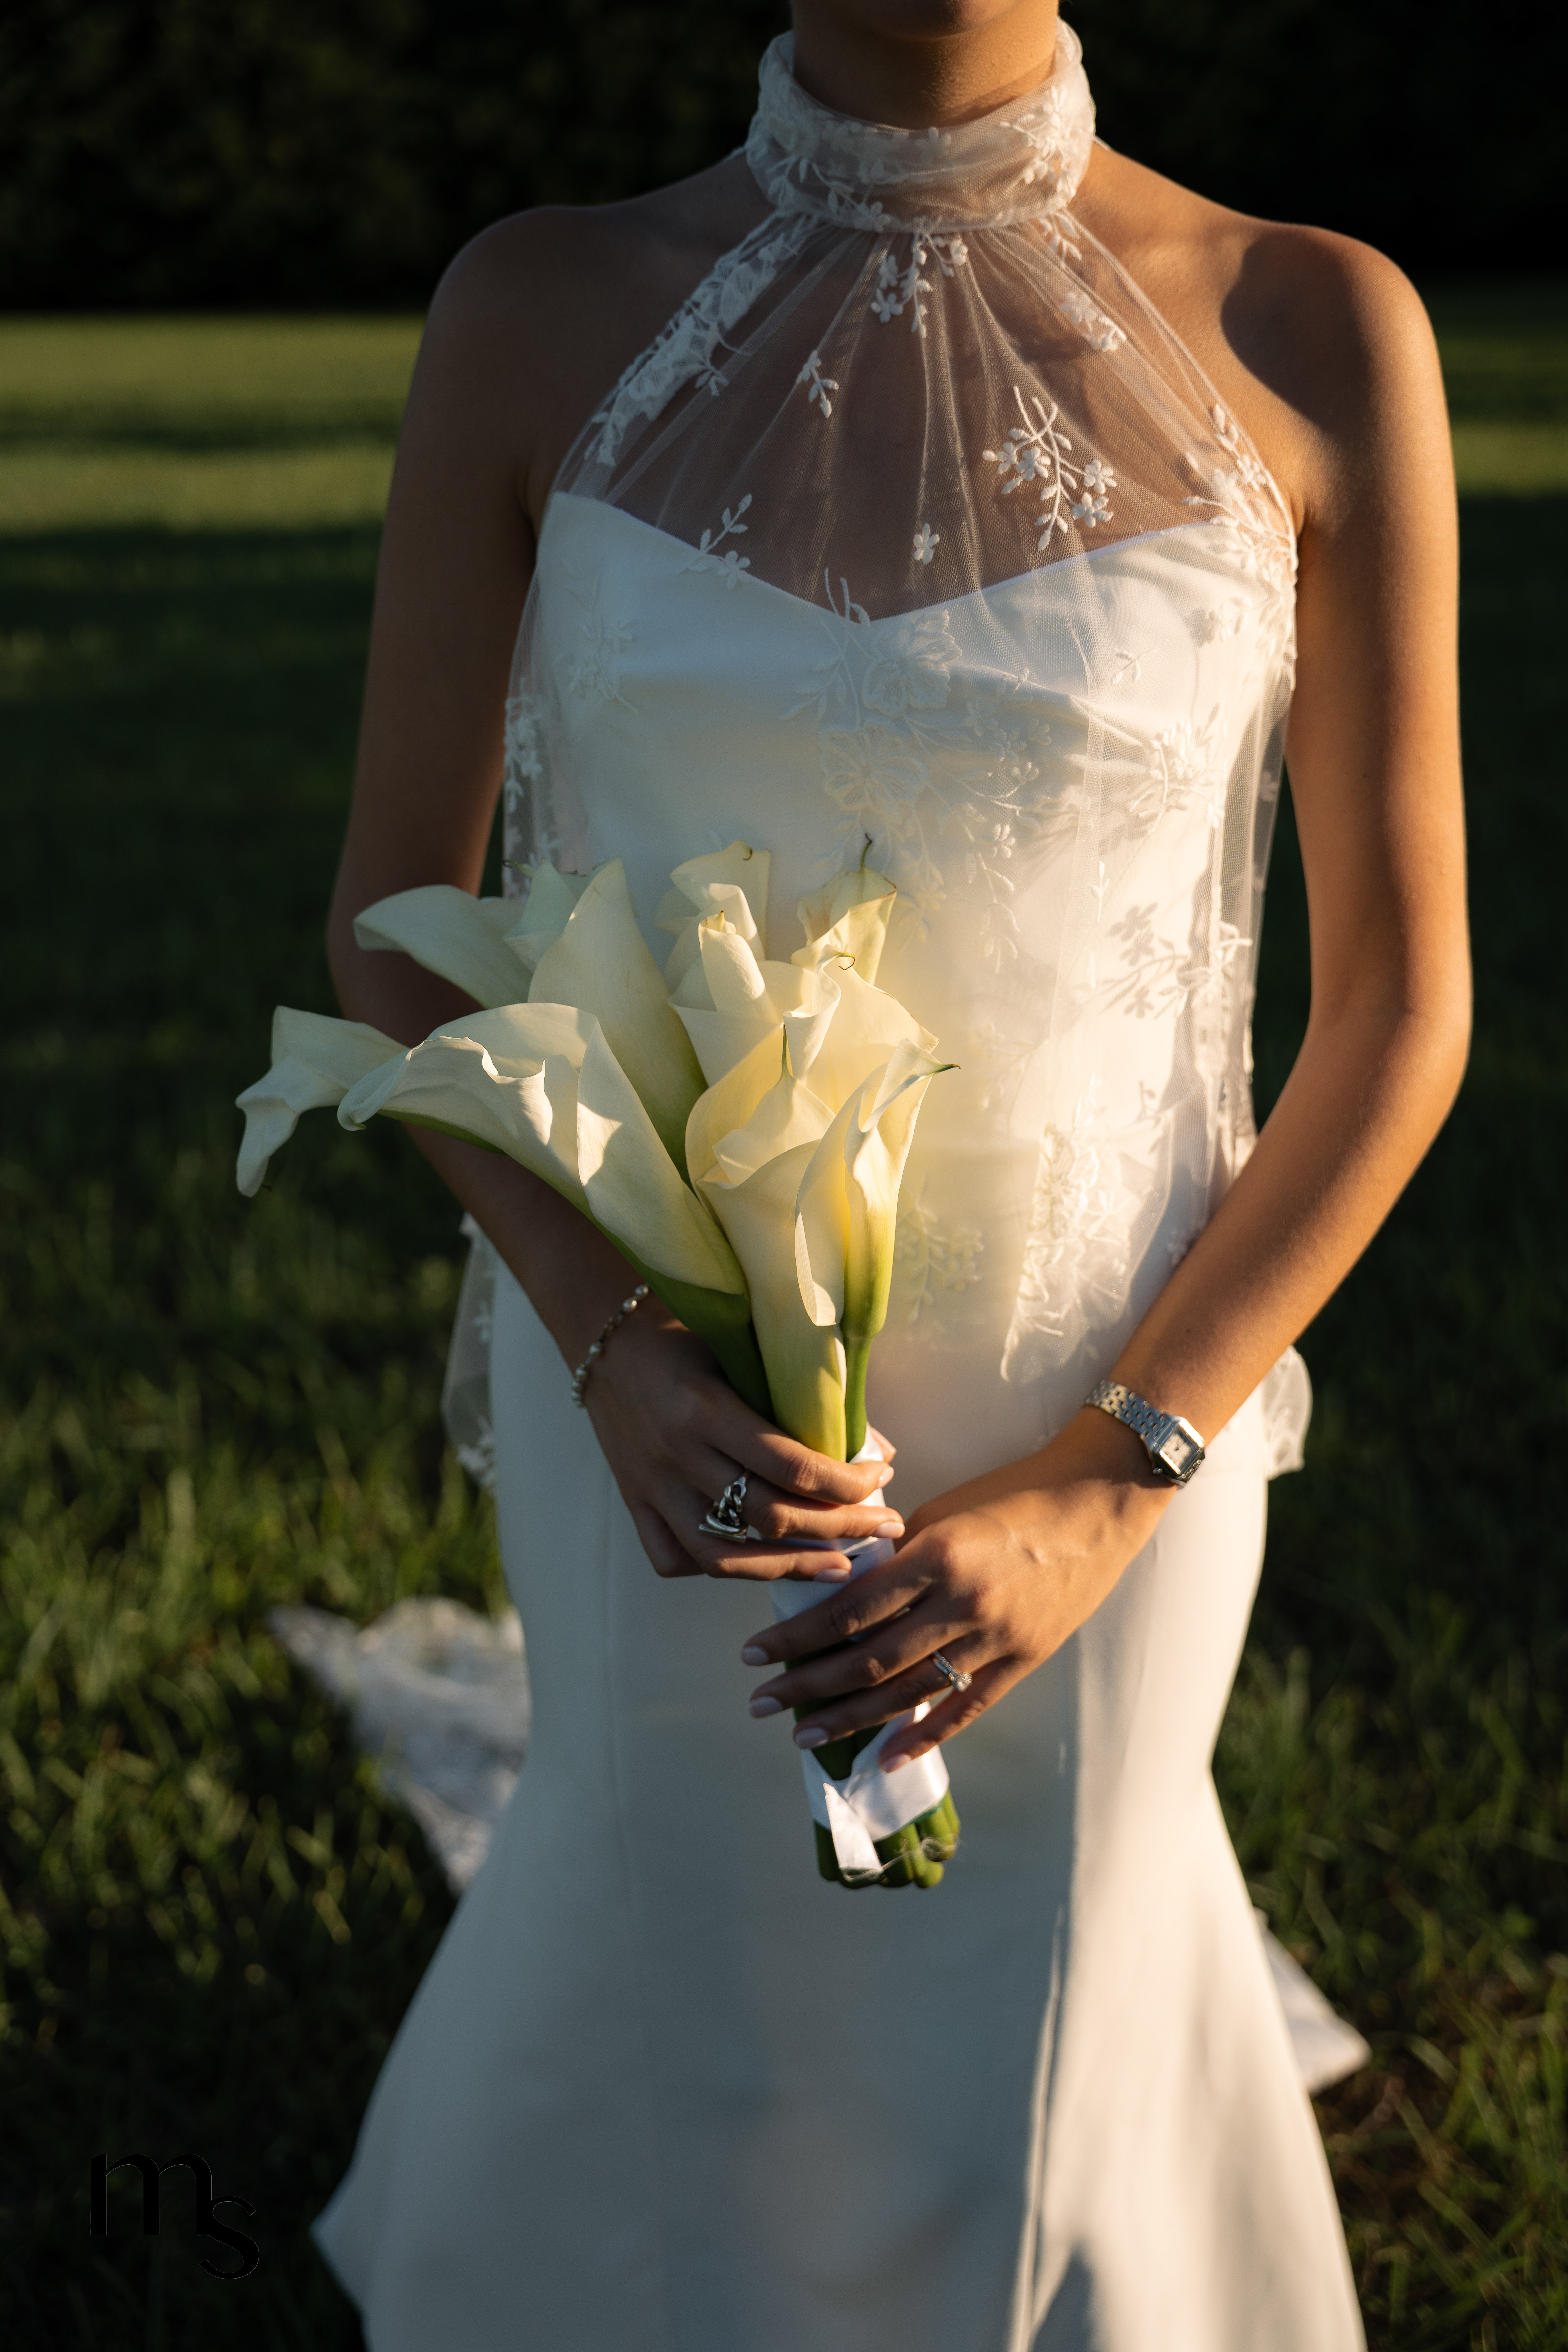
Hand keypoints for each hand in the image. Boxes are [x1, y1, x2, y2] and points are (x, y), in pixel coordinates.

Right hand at [587, 1296, 902, 1581]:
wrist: (606, 1335)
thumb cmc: (686, 1332)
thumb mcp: (746, 1350)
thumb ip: (803, 1400)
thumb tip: (877, 1447)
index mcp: (707, 1410)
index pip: (793, 1467)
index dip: (848, 1484)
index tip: (883, 1478)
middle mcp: (678, 1456)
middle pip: (770, 1517)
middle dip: (840, 1528)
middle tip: (883, 1526)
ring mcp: (652, 1487)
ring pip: (725, 1556)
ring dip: (790, 1567)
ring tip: (838, 1566)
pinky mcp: (635, 1502)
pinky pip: (676, 1559)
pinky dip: (719, 1568)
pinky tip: (756, 1562)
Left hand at [738, 1410, 1174, 1764]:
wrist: (1097, 1502)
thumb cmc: (1014, 1494)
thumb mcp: (943, 1513)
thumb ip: (896, 1559)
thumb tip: (847, 1595)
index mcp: (936, 1556)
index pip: (849, 1610)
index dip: (796, 1636)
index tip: (755, 1652)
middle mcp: (962, 1603)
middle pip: (869, 1660)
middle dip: (807, 1686)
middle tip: (760, 1703)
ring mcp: (996, 1639)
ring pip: (909, 1692)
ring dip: (850, 1718)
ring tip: (803, 1735)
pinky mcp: (1023, 1661)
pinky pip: (964, 1708)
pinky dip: (922, 1737)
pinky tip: (883, 1758)